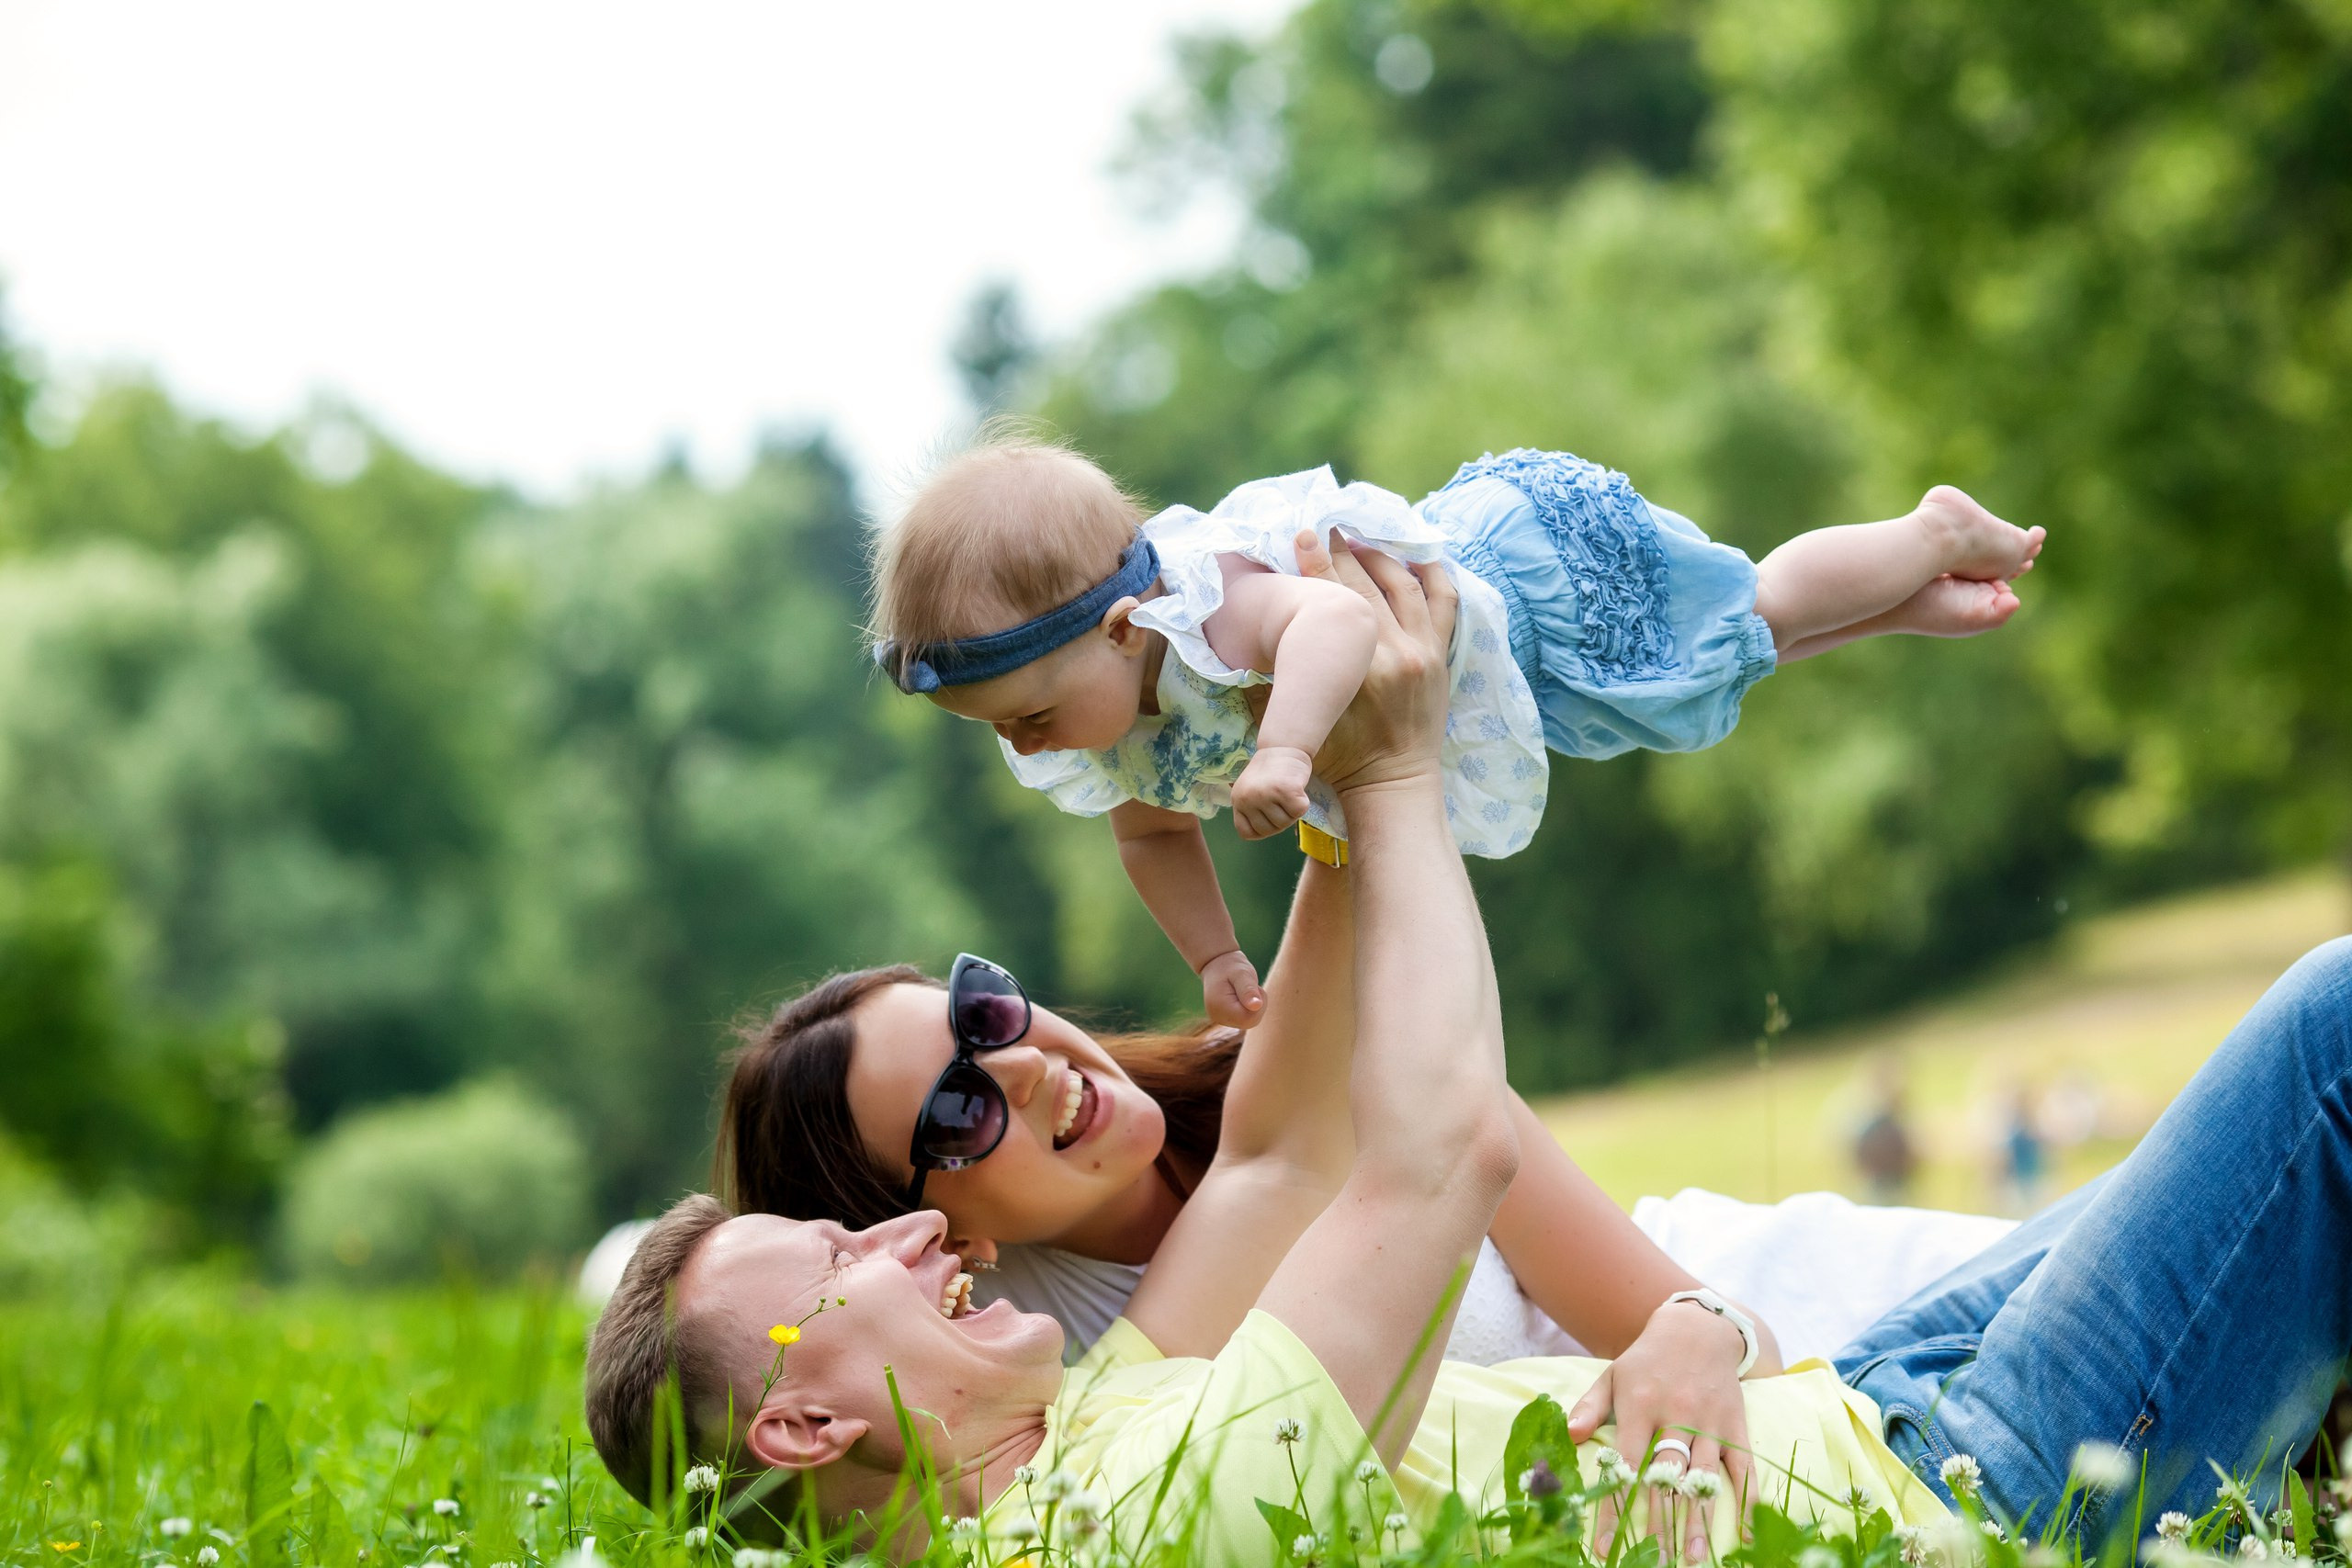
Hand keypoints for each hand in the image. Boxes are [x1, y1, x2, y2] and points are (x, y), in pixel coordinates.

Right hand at [1199, 948, 1265, 1028]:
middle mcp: (1218, 1017)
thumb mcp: (1242, 974)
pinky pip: (1246, 1019)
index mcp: (1219, 1007)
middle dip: (1257, 1005)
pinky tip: (1241, 996)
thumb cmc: (1231, 966)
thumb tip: (1256, 1006)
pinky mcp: (1226, 1019)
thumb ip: (1248, 990)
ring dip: (1254, 1006)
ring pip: (1250, 1021)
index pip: (1249, 1017)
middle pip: (1250, 1021)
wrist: (1217, 963)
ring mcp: (1221, 1020)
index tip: (1253, 987)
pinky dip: (1249, 1008)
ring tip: (1244, 990)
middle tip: (1250, 987)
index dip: (1258, 1003)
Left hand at [1231, 746, 1312, 839]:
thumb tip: (1256, 834)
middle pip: (1268, 830)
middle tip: (1281, 800)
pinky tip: (1297, 789)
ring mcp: (1266, 794)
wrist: (1283, 746)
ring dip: (1291, 812)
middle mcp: (1248, 798)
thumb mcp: (1250, 791)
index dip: (1261, 828)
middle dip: (1279, 820)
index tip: (1268, 814)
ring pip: (1285, 823)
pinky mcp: (1286, 790)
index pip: (1247, 832)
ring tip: (1288, 792)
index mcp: (1237, 800)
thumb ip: (1251, 811)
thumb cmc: (1270, 772)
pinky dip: (1303, 803)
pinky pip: (1299, 812)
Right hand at [1295, 529, 1454, 795]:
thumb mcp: (1300, 725)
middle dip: (1342, 550)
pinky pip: (1444, 602)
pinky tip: (1415, 556)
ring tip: (1359, 538)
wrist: (1393, 785)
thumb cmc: (1341, 760)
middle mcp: (1396, 652)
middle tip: (1325, 526)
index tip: (1301, 535)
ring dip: (1380, 556)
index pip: (1333, 600)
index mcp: (1360, 669)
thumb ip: (1273, 688)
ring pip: (1403, 584)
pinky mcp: (1440, 656)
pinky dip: (1431, 574)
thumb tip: (1246, 649)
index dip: (1314, 564)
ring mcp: (1424, 651)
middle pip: (1365, 584)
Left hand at [1569, 1297, 1757, 1562]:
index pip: (1625, 1463)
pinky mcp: (1736, 1425)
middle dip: (1659, 1523)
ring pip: (1704, 1478)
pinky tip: (1746, 1533)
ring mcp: (1710, 1421)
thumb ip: (1590, 1407)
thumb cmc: (1647, 1360)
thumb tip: (1571, 1435)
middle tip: (1653, 1561)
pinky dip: (1747, 1501)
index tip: (1605, 1545)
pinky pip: (1744, 1467)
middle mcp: (1677, 1414)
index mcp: (1641, 1404)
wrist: (1698, 1329)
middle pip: (1667, 1476)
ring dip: (1699, 1520)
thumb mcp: (1612, 1376)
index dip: (1614, 1507)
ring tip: (1692, 1557)